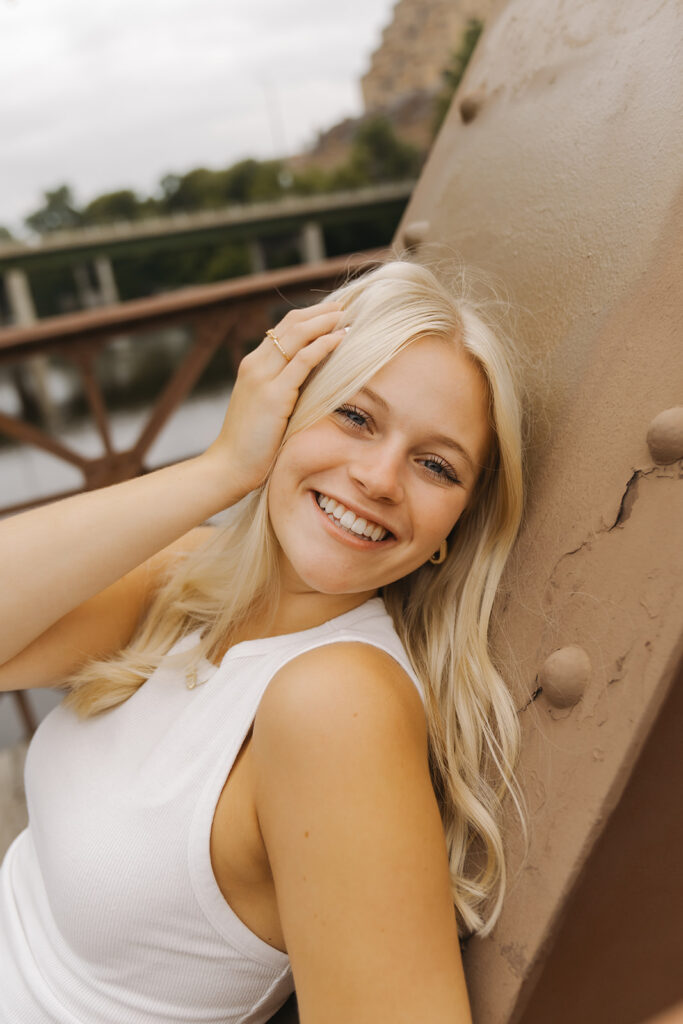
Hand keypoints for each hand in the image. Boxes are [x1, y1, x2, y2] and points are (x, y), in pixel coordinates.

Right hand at [205, 300, 346, 498]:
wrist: (229, 467)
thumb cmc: (251, 445)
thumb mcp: (266, 409)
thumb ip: (283, 391)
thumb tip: (310, 385)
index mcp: (253, 366)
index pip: (283, 328)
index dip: (309, 317)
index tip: (333, 313)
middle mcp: (255, 364)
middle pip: (291, 324)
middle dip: (320, 312)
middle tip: (346, 306)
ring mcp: (263, 377)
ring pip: (298, 335)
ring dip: (325, 322)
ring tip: (348, 316)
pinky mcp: (273, 394)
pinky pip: (304, 360)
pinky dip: (324, 345)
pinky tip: (342, 338)